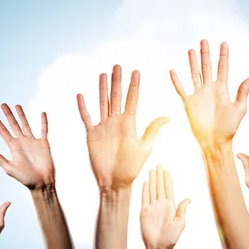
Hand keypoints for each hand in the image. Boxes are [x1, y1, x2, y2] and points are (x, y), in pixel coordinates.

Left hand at [0, 104, 54, 189]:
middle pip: (13, 125)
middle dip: (8, 115)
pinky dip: (43, 122)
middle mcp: (22, 142)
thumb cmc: (26, 179)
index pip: (3, 132)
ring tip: (17, 105)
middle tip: (2, 104)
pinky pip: (43, 130)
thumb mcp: (10, 168)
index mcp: (13, 148)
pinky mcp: (44, 144)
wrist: (42, 183)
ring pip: (26, 125)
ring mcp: (33, 142)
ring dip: (21, 115)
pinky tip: (42, 113)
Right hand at [77, 66, 167, 189]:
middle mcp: (116, 122)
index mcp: (130, 124)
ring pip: (103, 103)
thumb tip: (167, 116)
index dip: (134, 86)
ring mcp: (103, 127)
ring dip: (102, 89)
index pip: (132, 100)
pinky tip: (81, 95)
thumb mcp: (145, 147)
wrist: (115, 182)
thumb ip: (152, 130)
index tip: (136, 71)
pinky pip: (87, 118)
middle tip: (118, 66)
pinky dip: (83, 107)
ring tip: (103, 74)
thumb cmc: (132, 168)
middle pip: (117, 97)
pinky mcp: (92, 135)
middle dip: (118, 82)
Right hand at [140, 165, 190, 248]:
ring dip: (152, 180)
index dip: (167, 180)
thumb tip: (189, 198)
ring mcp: (152, 208)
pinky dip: (145, 190)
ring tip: (152, 170)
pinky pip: (144, 198)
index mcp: (170, 206)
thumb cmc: (171, 238)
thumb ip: (182, 210)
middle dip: (159, 176)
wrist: (159, 248)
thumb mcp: (180, 223)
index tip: (166, 170)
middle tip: (158, 165)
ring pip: (152, 190)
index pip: (169, 189)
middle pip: (160, 187)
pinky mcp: (144, 212)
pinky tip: (146, 182)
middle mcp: (161, 205)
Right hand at [170, 40, 248, 146]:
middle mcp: (210, 89)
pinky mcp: (189, 103)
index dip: (223, 56)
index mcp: (223, 90)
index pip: (223, 68)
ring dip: (193, 62)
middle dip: (206, 54)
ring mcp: (199, 95)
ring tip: (191, 50)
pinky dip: (177, 81)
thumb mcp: (240, 108)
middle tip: (204, 40)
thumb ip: (243, 92)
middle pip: (207, 67)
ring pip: (195, 74)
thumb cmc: (229, 128)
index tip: (224, 43)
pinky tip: (173, 71)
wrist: (215, 141)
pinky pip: (181, 89)